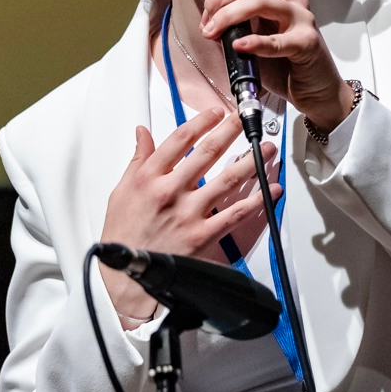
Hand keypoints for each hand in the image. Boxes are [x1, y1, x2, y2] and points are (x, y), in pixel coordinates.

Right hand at [99, 107, 280, 328]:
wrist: (127, 278)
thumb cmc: (123, 236)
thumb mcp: (121, 192)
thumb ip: (137, 160)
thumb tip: (142, 133)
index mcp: (148, 178)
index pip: (179, 140)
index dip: (201, 122)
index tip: (215, 113)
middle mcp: (170, 192)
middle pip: (207, 153)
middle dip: (229, 132)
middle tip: (243, 120)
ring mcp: (188, 213)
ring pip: (227, 179)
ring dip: (251, 161)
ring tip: (266, 148)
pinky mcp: (202, 235)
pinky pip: (235, 214)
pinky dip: (256, 200)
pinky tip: (270, 189)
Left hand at [200, 0, 354, 131]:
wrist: (316, 91)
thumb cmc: (285, 66)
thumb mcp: (253, 42)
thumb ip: (234, 29)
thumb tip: (209, 24)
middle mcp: (292, 0)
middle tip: (207, 21)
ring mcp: (302, 19)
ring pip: (260, 1)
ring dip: (228, 15)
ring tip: (213, 32)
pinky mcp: (308, 42)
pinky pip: (278, 40)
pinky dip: (255, 42)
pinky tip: (240, 46)